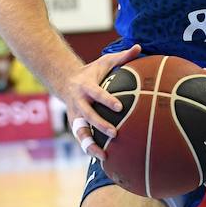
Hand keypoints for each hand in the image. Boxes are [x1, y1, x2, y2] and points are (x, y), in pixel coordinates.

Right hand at [66, 43, 140, 160]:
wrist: (65, 81)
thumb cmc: (92, 71)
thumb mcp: (105, 61)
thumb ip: (122, 56)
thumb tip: (140, 46)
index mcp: (86, 87)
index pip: (97, 94)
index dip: (107, 100)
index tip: (120, 107)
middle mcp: (78, 103)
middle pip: (88, 116)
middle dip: (100, 125)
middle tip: (116, 133)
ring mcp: (75, 116)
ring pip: (80, 133)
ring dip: (90, 145)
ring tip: (103, 156)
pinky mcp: (75, 125)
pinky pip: (81, 139)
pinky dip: (90, 149)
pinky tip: (104, 160)